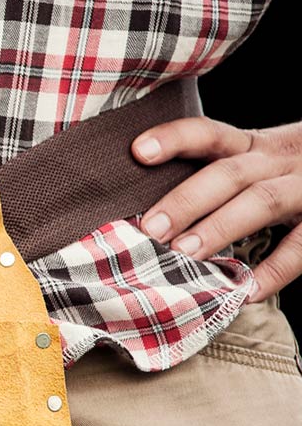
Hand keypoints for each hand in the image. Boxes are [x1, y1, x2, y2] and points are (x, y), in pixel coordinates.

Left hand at [134, 119, 301, 301]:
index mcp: (254, 146)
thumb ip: (215, 178)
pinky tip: (244, 291)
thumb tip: (150, 218)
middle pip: (230, 173)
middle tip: (151, 229)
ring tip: (184, 255)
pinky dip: (273, 272)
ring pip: (263, 201)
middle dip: (187, 200)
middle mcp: (279, 161)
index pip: (210, 134)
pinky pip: (300, 247)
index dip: (175, 138)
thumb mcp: (258, 162)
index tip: (138, 151)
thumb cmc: (288, 175)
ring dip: (220, 228)